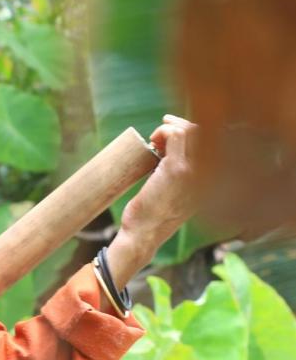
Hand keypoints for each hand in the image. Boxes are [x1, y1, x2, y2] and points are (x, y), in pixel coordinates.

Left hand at [109, 115, 203, 282]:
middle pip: (205, 132)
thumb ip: (182, 176)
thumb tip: (170, 151)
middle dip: (180, 126)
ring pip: (192, 130)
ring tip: (154, 141)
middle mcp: (209, 173)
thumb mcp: (176, 193)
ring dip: (170, 128)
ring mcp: (195, 170)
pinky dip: (163, 131)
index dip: (193, 131)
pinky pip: (176, 135)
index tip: (169, 133)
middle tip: (158, 134)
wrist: (145, 234)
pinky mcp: (176, 169)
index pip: (215, 142)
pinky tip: (153, 141)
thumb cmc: (154, 215)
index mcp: (211, 179)